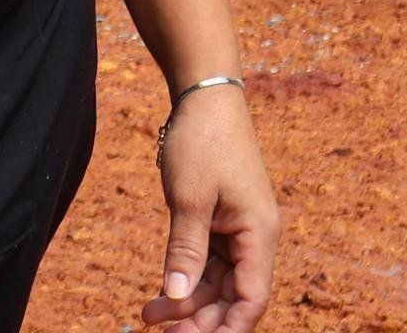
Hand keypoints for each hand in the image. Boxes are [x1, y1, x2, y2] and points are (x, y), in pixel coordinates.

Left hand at [143, 86, 277, 329]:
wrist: (203, 97)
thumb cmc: (202, 142)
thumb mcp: (188, 199)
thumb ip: (185, 250)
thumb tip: (176, 296)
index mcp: (259, 234)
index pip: (252, 298)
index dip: (229, 327)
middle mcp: (254, 237)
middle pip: (233, 295)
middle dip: (200, 317)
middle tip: (161, 330)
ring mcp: (237, 228)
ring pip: (217, 281)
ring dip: (186, 300)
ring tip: (147, 317)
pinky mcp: (220, 220)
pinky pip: (207, 260)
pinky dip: (185, 275)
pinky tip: (160, 293)